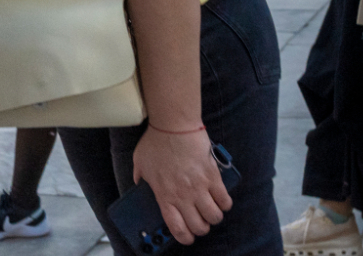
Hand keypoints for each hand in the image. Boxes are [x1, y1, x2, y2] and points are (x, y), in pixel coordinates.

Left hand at [132, 127, 230, 244]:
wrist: (174, 124)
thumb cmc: (156, 141)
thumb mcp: (140, 162)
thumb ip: (139, 176)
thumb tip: (137, 181)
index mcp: (165, 196)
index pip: (177, 228)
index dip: (185, 237)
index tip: (188, 236)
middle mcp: (183, 196)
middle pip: (199, 226)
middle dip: (202, 228)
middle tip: (201, 221)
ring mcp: (200, 187)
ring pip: (214, 216)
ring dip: (214, 217)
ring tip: (212, 211)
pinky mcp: (213, 176)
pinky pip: (225, 199)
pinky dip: (225, 203)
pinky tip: (221, 200)